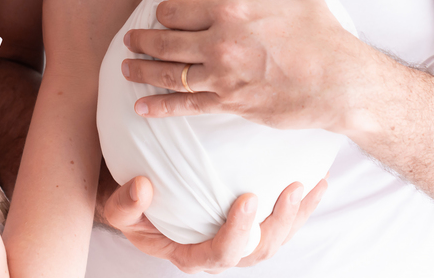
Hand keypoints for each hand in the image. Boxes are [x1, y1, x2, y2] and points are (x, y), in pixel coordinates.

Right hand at [103, 175, 327, 273]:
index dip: (237, 232)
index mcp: (190, 253)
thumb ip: (126, 204)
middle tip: (293, 188)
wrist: (137, 201)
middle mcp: (219, 251)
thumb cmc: (129, 204)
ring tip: (313, 184)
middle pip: (258, 250)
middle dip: (281, 222)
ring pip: (275, 237)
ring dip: (298, 214)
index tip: (247, 199)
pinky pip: (280, 219)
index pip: (219, 253)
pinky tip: (317, 180)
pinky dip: (301, 204)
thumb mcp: (116, 206)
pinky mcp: (250, 223)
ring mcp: (238, 239)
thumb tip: (142, 188)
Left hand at [123, 0, 368, 132]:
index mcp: (232, 11)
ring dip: (143, 71)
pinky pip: (186, 106)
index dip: (164, 11)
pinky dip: (160, 107)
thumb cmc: (323, 37)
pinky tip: (141, 108)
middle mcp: (219, 42)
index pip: (181, 8)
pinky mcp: (229, 103)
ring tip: (126, 69)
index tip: (157, 15)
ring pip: (169, 73)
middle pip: (166, 41)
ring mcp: (222, 76)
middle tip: (128, 40)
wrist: (339, 82)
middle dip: (142, 40)